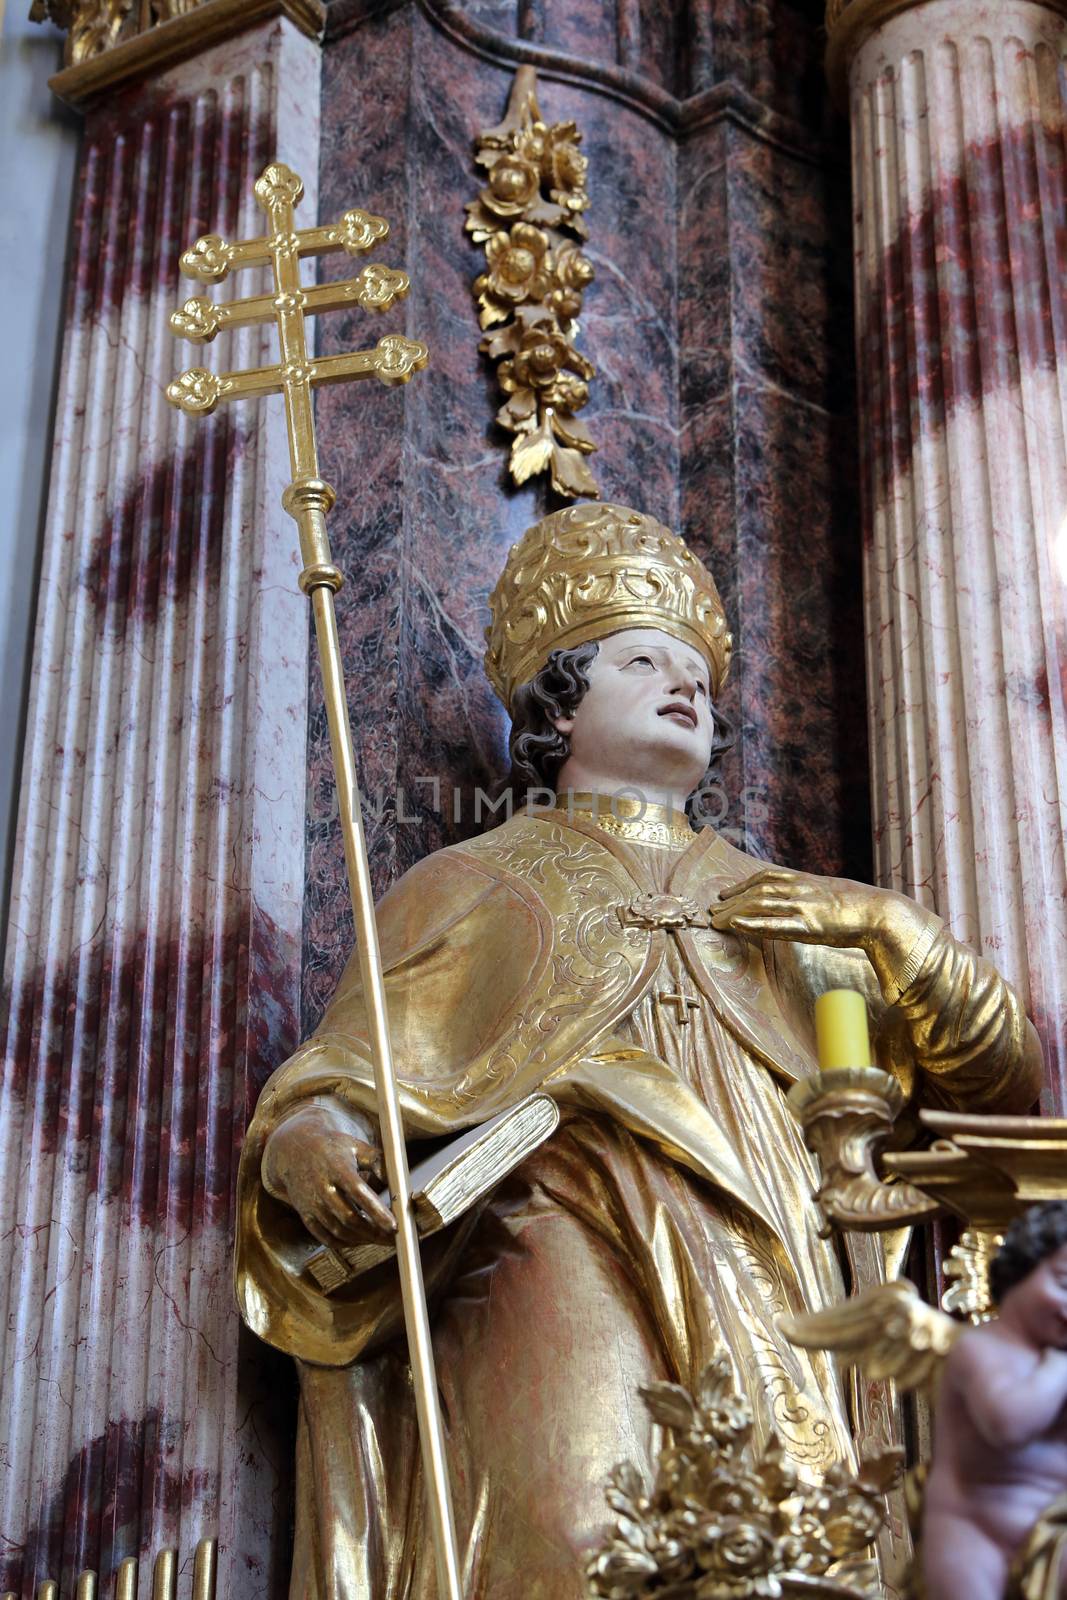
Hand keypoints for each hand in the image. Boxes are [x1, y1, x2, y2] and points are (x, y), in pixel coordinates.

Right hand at [261, 1101, 395, 1249]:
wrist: (294, 1150)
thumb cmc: (334, 1148)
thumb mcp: (356, 1146)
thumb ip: (378, 1161)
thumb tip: (397, 1183)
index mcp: (337, 1167)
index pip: (358, 1192)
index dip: (376, 1210)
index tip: (394, 1225)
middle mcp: (322, 1187)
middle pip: (348, 1217)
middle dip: (373, 1232)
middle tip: (392, 1239)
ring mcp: (311, 1203)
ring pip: (338, 1230)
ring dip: (361, 1239)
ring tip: (380, 1240)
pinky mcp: (305, 1215)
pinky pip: (325, 1237)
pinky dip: (344, 1244)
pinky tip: (359, 1241)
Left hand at [710, 866, 929, 959]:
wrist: (881, 913)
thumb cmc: (860, 906)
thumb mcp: (832, 892)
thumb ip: (813, 893)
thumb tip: (800, 898)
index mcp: (806, 881)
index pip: (766, 877)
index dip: (742, 884)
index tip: (726, 893)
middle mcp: (800, 890)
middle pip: (756, 891)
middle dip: (732, 900)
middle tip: (713, 910)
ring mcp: (803, 907)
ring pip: (759, 905)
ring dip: (734, 912)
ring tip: (716, 920)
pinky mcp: (809, 927)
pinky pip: (774, 925)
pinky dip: (752, 924)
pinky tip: (736, 926)